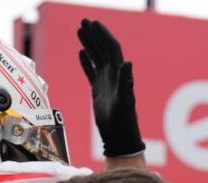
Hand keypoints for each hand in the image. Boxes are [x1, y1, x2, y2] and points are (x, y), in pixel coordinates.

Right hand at [77, 19, 143, 157]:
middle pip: (102, 49)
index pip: (111, 48)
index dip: (103, 35)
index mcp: (119, 73)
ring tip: (80, 31)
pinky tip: (81, 53)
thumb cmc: (123, 120)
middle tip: (83, 22)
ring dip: (89, 44)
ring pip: (96, 57)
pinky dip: (86, 61)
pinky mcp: (99, 90)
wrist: (118, 136)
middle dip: (94, 35)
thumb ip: (126, 81)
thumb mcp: (125, 100)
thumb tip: (128, 62)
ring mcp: (106, 81)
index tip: (93, 23)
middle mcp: (113, 74)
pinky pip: (91, 71)